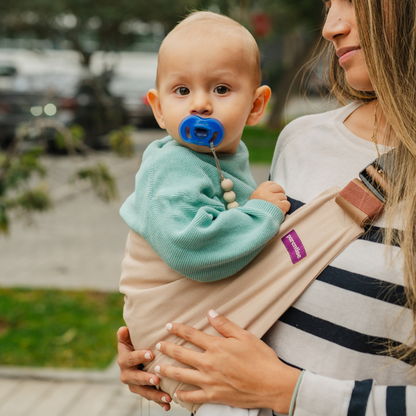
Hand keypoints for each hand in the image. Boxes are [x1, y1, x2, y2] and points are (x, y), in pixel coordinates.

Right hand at [117, 326, 171, 410]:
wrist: (136, 356)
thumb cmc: (135, 343)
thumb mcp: (129, 338)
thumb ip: (125, 335)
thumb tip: (123, 329)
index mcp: (124, 360)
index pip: (130, 358)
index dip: (139, 356)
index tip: (151, 354)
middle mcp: (127, 374)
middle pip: (135, 378)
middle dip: (145, 379)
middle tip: (156, 379)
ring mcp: (134, 385)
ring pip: (143, 392)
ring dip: (155, 395)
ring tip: (167, 397)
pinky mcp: (143, 391)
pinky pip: (150, 398)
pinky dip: (159, 403)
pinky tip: (168, 406)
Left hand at [154, 311, 300, 412]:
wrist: (272, 385)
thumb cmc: (261, 359)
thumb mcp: (245, 336)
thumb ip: (225, 325)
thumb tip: (210, 313)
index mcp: (216, 346)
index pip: (191, 335)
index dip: (178, 329)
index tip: (168, 326)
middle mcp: (209, 363)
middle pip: (181, 354)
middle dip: (167, 348)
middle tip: (157, 345)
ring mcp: (209, 381)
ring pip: (181, 375)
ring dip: (167, 370)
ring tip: (158, 367)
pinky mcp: (214, 396)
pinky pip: (193, 396)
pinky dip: (182, 395)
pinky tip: (176, 394)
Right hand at [250, 181, 290, 213]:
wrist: (255, 222)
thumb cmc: (255, 211)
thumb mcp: (255, 198)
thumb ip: (263, 193)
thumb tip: (273, 190)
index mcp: (260, 190)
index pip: (272, 183)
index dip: (274, 189)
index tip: (273, 194)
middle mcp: (266, 192)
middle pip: (279, 188)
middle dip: (280, 194)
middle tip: (276, 202)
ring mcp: (273, 199)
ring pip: (284, 197)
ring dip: (282, 202)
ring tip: (275, 209)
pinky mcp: (280, 206)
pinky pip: (287, 204)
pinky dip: (285, 208)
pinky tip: (279, 211)